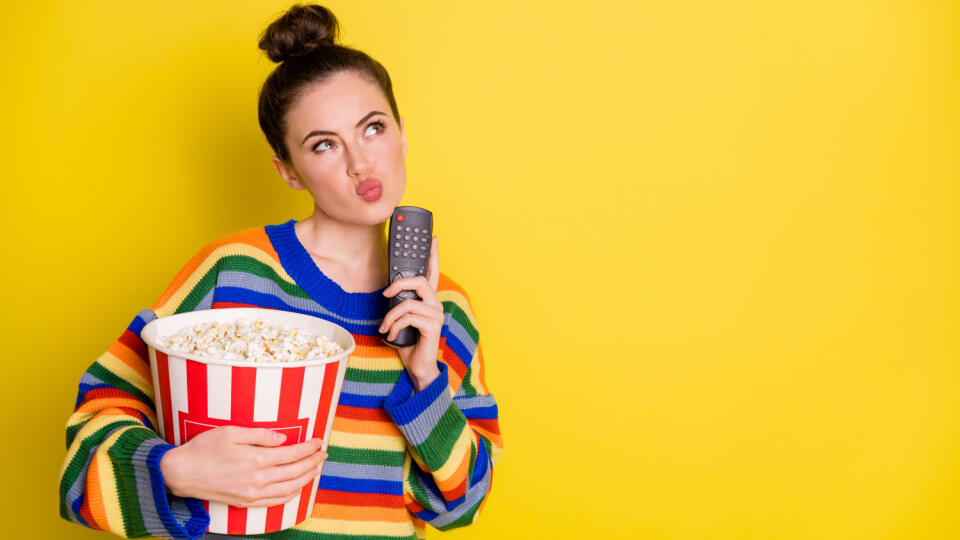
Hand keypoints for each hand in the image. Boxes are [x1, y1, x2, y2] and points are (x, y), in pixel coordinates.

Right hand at [159, 425, 326, 507]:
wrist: (181, 473)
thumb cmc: (205, 448)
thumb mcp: (232, 432)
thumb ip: (261, 435)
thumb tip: (283, 439)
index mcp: (257, 458)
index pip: (293, 453)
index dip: (309, 447)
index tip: (319, 441)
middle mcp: (258, 479)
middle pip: (295, 471)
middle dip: (313, 461)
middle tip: (324, 453)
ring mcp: (252, 493)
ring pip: (289, 488)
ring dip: (306, 478)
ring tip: (315, 468)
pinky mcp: (245, 502)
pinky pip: (275, 502)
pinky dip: (290, 495)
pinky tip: (297, 488)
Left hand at [379, 235, 443, 391]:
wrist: (418, 367)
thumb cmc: (408, 342)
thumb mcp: (400, 319)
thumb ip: (400, 303)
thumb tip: (388, 293)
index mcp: (428, 300)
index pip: (432, 272)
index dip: (433, 254)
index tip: (433, 238)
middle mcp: (435, 304)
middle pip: (419, 280)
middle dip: (398, 284)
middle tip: (385, 295)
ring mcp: (436, 315)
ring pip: (408, 302)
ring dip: (390, 316)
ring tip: (384, 327)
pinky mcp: (432, 326)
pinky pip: (408, 317)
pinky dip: (394, 326)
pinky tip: (391, 335)